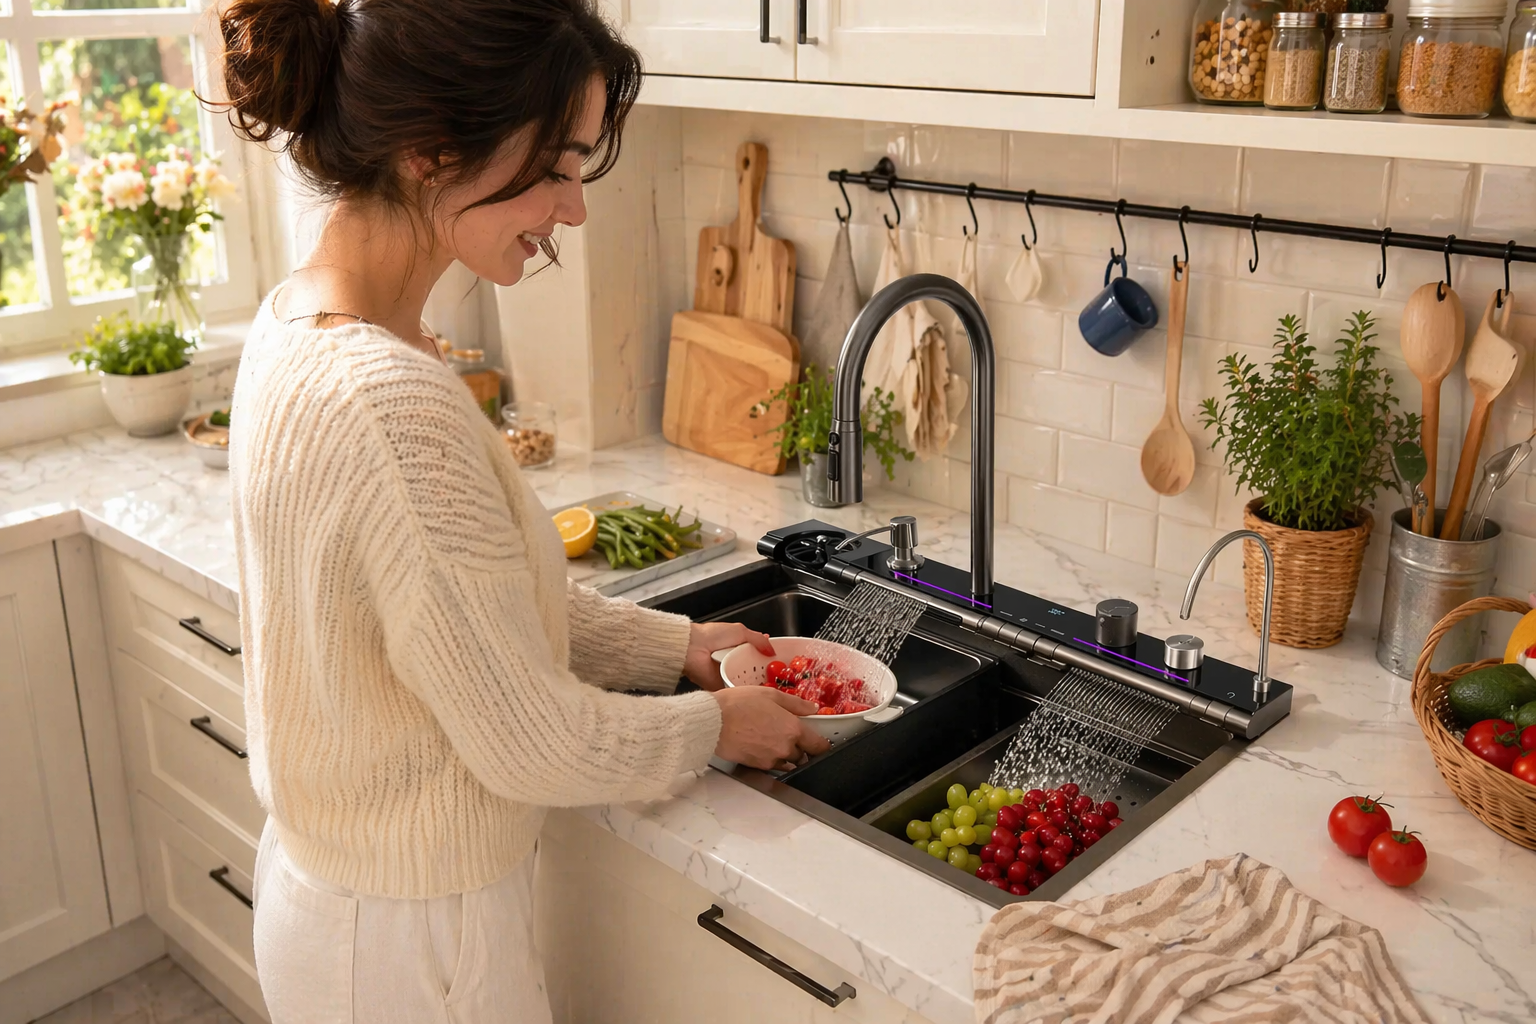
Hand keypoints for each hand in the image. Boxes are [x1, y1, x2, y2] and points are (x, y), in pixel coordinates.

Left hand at [683, 621, 773, 691]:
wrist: (692, 649)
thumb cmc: (711, 636)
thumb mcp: (741, 631)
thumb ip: (759, 640)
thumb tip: (772, 649)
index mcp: (737, 647)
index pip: (757, 656)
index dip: (767, 661)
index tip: (779, 667)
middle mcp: (733, 662)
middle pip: (753, 672)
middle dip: (763, 677)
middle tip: (776, 681)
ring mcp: (727, 675)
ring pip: (745, 683)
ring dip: (754, 686)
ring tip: (767, 690)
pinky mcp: (720, 687)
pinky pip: (734, 691)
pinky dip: (742, 693)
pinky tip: (752, 694)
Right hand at [713, 686, 830, 770]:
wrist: (712, 722)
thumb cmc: (737, 705)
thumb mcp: (770, 695)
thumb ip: (795, 703)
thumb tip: (812, 708)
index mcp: (792, 729)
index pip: (819, 746)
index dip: (821, 745)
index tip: (820, 743)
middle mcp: (785, 748)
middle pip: (803, 756)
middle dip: (801, 748)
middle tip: (789, 735)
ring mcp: (771, 759)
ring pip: (788, 763)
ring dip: (786, 755)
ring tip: (773, 740)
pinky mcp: (757, 766)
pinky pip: (771, 766)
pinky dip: (771, 758)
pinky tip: (761, 745)